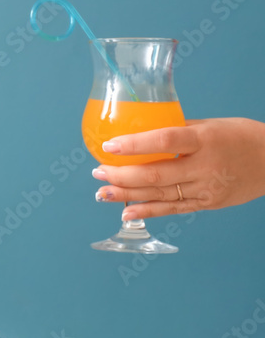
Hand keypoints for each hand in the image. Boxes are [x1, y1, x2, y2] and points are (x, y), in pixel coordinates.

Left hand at [92, 118, 264, 220]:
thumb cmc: (239, 136)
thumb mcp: (209, 125)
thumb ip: (177, 131)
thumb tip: (139, 132)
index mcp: (204, 139)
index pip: (164, 140)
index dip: (134, 144)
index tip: (109, 146)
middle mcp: (205, 166)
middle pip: (156, 175)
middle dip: (121, 175)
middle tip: (97, 171)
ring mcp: (207, 188)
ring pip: (160, 195)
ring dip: (127, 195)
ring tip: (101, 192)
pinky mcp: (208, 204)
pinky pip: (173, 209)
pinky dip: (148, 211)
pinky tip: (126, 212)